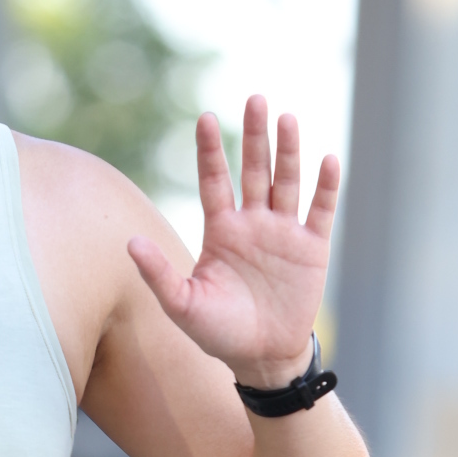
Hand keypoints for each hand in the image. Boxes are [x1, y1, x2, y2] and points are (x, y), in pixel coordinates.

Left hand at [128, 98, 337, 386]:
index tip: (205, 117)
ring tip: (286, 117)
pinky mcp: (312, 248)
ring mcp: (283, 232)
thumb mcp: (181, 304)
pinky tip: (327, 160)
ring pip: (286, 181)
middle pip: (254, 169)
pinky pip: (320, 210)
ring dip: (288, 150)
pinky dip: (325, 186)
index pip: (214, 180)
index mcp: (220, 230)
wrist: (261, 358)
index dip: (211, 150)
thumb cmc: (217, 332)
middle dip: (254, 135)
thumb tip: (130, 242)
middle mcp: (252, 223)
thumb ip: (158, 273)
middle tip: (255, 98)